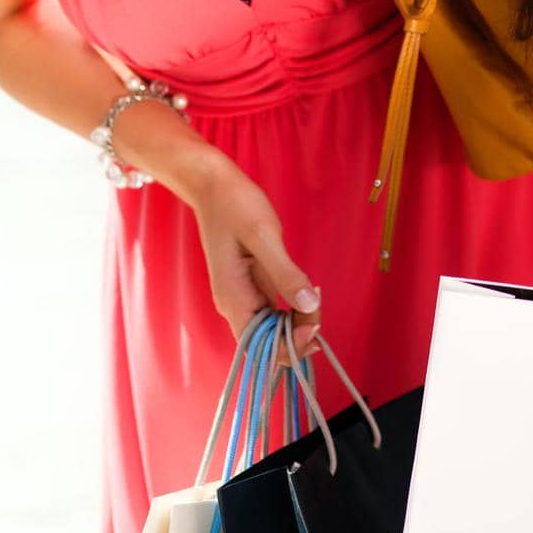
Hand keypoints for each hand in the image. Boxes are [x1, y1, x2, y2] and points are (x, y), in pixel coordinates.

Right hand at [191, 157, 320, 350]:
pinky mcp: (251, 284)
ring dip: (297, 322)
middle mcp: (235, 304)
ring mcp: (243, 295)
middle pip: (268, 342)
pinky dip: (291, 308)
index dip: (288, 347)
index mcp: (232, 298)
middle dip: (297, 334)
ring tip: (316, 297)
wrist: (213, 185)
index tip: (314, 324)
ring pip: (272, 328)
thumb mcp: (264, 236)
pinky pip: (273, 310)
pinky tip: (306, 294)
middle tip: (319, 306)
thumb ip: (285, 272)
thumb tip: (310, 304)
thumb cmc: (235, 206)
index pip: (259, 347)